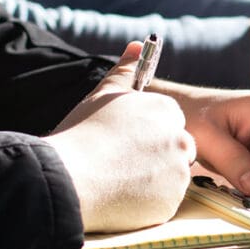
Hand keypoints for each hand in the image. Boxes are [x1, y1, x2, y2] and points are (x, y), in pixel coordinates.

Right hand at [44, 42, 195, 232]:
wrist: (69, 178)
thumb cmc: (83, 133)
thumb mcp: (103, 95)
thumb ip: (125, 70)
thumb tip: (137, 45)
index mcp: (167, 111)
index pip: (169, 122)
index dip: (146, 134)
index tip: (125, 142)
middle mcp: (180, 140)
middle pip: (176, 149)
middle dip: (155, 157)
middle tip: (121, 163)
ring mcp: (178, 174)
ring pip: (170, 177)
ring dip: (151, 180)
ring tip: (116, 180)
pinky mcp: (171, 204)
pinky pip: (163, 203)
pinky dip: (146, 203)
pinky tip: (120, 197)